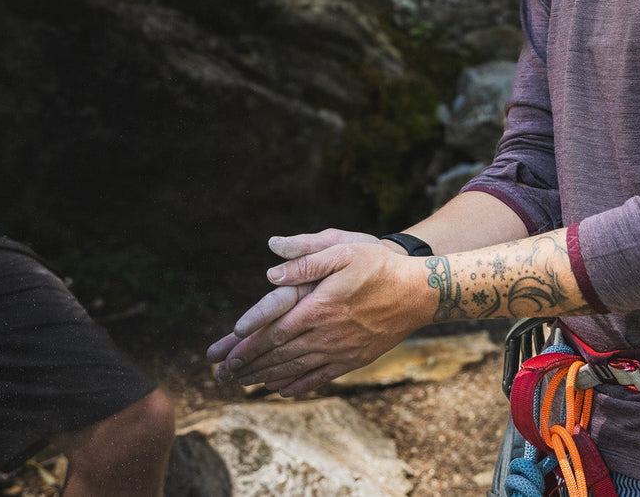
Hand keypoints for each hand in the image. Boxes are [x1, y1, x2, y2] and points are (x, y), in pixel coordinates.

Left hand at [211, 241, 429, 395]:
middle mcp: (326, 334)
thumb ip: (305, 259)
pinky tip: (281, 390)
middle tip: (221, 376)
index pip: (272, 332)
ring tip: (242, 384)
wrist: (419, 292)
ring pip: (295, 369)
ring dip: (265, 378)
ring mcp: (340, 350)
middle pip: (278, 355)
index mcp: (318, 307)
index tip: (223, 355)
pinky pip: (320, 377)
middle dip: (247, 367)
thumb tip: (270, 268)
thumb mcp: (342, 249)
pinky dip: (297, 385)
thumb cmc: (378, 264)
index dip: (245, 346)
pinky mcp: (354, 359)